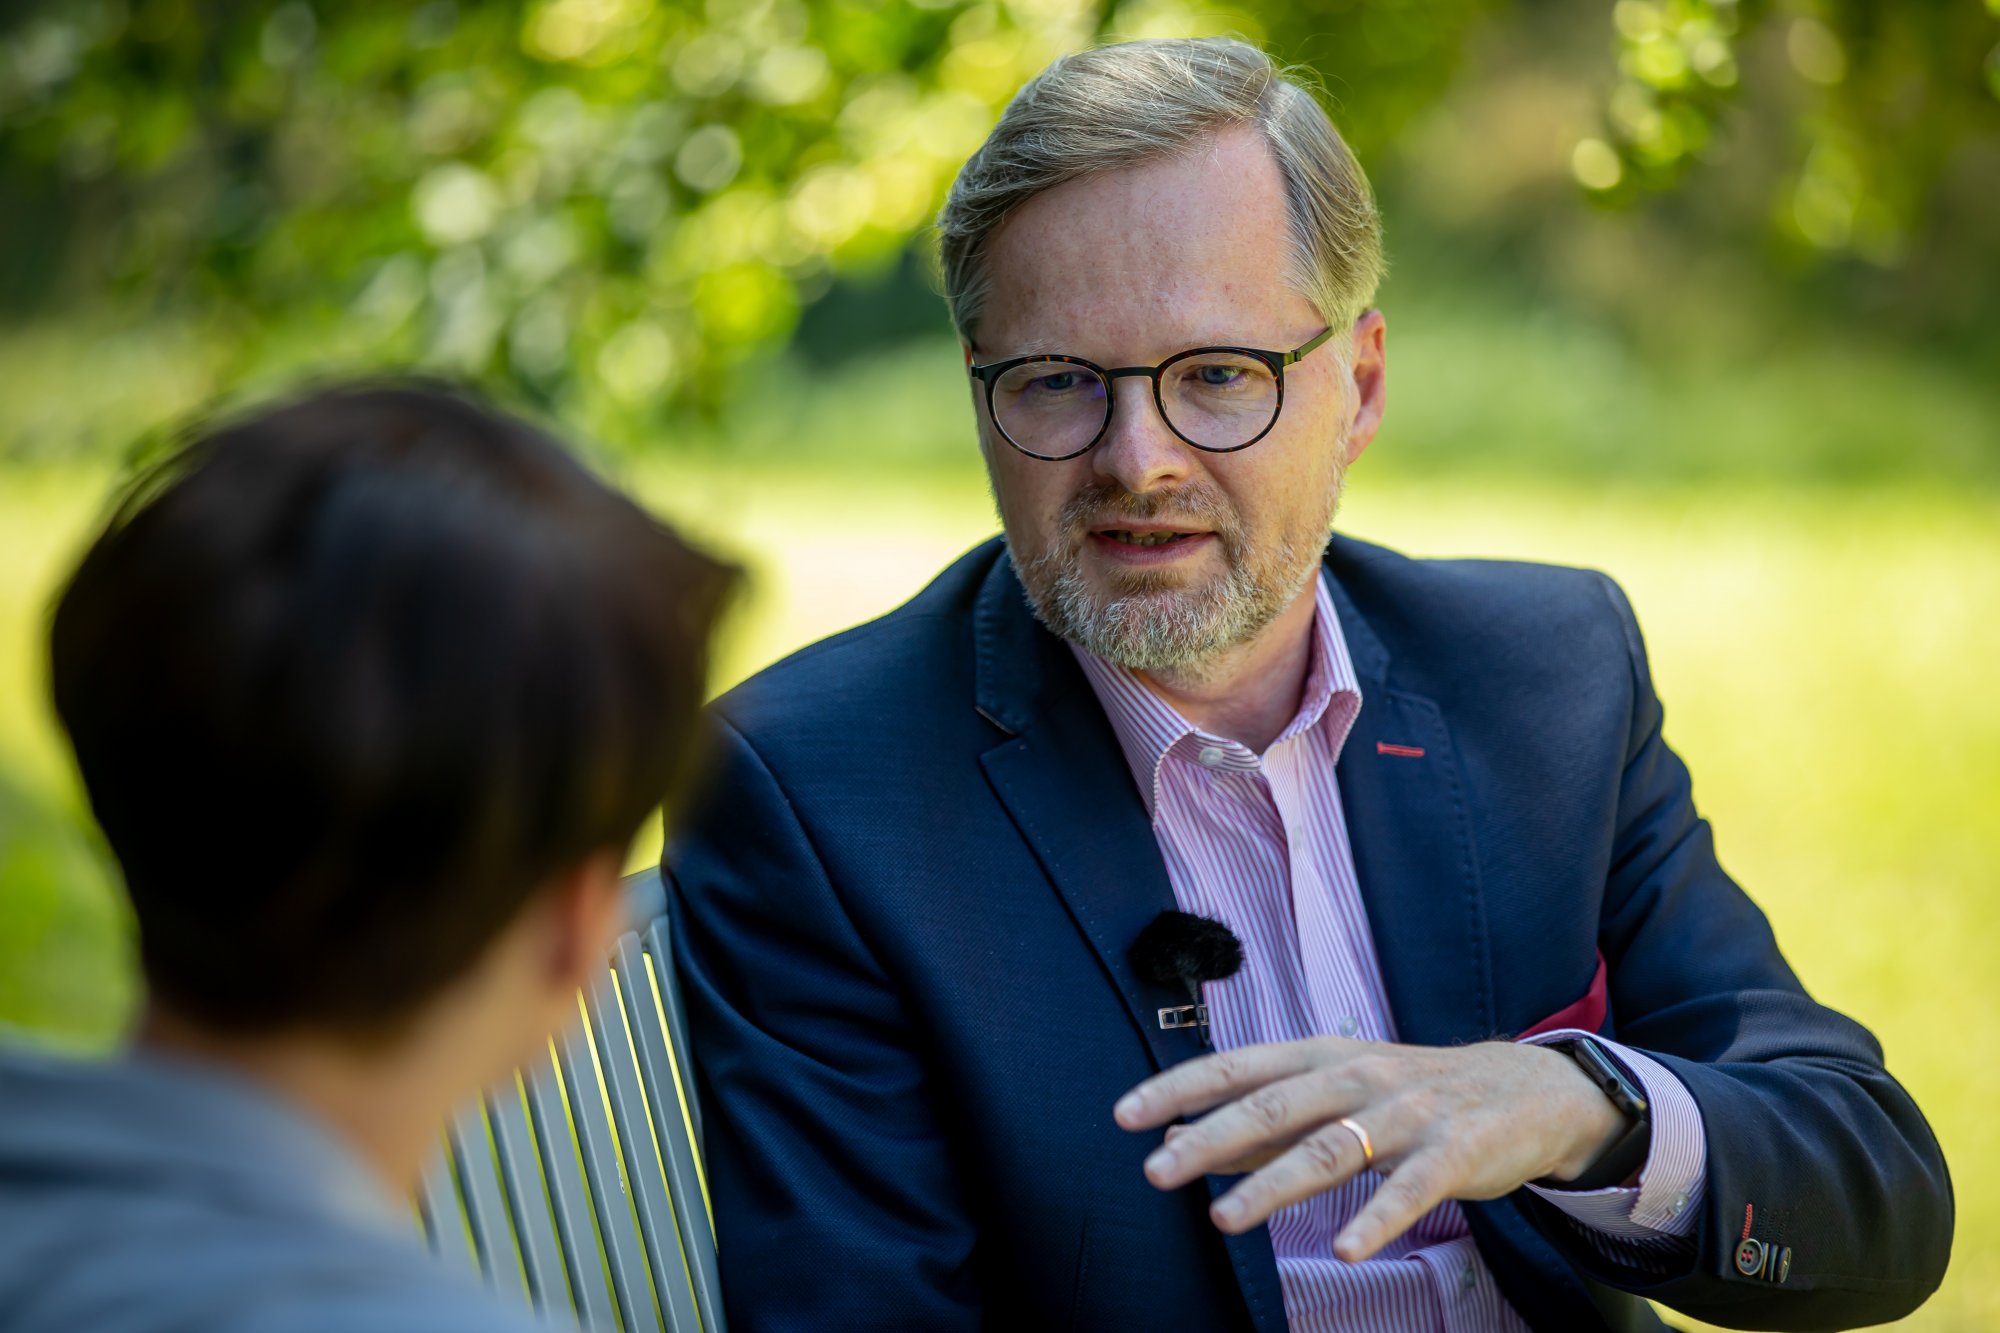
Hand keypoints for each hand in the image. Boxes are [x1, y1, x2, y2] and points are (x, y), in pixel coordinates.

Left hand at [1113, 1037, 1628, 1260]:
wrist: (1524, 1089)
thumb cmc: (1412, 1093)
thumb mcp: (1338, 1091)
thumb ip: (1270, 1121)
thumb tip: (1192, 1142)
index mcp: (1321, 1057)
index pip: (1237, 1068)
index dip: (1179, 1089)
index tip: (1125, 1114)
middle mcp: (1357, 1077)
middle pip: (1272, 1106)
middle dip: (1209, 1139)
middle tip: (1156, 1170)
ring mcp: (1406, 1113)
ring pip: (1329, 1149)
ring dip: (1271, 1185)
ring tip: (1223, 1218)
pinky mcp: (1453, 1152)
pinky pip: (1409, 1190)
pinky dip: (1375, 1221)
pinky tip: (1343, 1251)